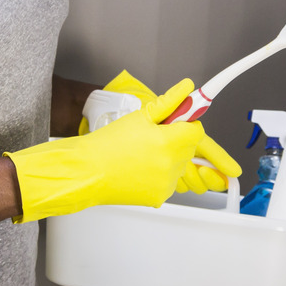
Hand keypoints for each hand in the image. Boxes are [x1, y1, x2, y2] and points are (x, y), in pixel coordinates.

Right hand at [7, 78, 241, 222]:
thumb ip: (170, 102)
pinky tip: (140, 169)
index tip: (173, 124)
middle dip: (177, 142)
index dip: (185, 125)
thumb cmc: (108, 144)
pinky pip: (170, 182)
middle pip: (189, 149)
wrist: (88, 172)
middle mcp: (172, 165)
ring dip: (169, 159)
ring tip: (142, 154)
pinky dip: (160, 175)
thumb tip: (188, 87)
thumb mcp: (140, 116)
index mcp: (169, 142)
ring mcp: (167, 184)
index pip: (197, 131)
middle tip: (151, 138)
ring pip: (180, 166)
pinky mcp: (160, 197)